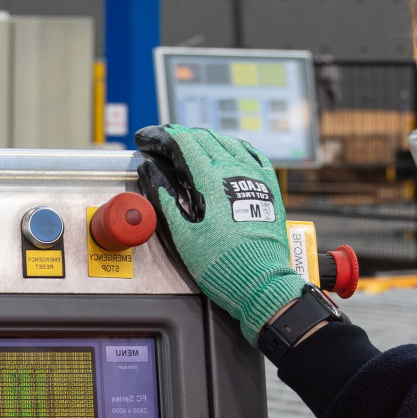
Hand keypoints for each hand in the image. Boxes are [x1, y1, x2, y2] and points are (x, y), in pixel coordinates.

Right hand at [134, 125, 305, 346]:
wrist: (261, 282)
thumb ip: (165, 199)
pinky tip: (227, 150)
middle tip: (162, 143)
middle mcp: (235, 171)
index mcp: (212, 181)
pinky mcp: (269, 186)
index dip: (161, 136)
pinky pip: (252, 153)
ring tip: (190, 145)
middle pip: (204, 138)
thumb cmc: (222, 265)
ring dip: (205, 139)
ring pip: (227, 142)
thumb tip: (150, 173)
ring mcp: (255, 176)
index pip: (184, 142)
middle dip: (179, 135)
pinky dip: (233, 147)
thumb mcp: (184, 235)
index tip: (147, 138)